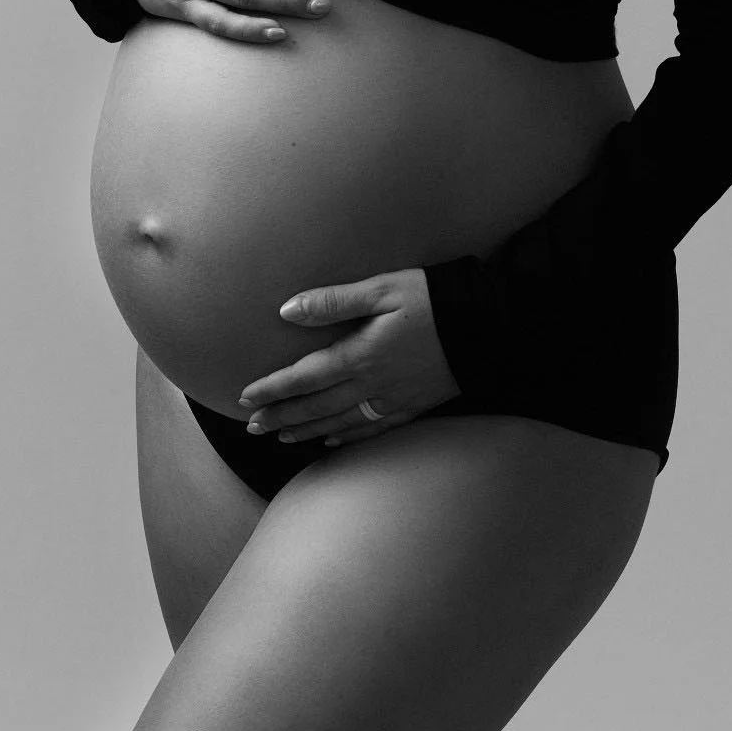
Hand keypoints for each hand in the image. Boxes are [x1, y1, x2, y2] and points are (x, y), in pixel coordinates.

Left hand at [236, 269, 460, 447]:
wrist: (486, 328)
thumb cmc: (431, 299)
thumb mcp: (382, 289)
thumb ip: (334, 301)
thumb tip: (287, 309)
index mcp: (360, 355)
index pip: (304, 377)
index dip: (273, 388)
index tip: (245, 397)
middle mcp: (371, 385)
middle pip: (317, 406)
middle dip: (282, 416)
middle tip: (252, 426)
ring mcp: (392, 400)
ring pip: (340, 423)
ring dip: (307, 430)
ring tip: (281, 436)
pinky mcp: (412, 406)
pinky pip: (371, 429)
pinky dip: (347, 436)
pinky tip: (332, 441)